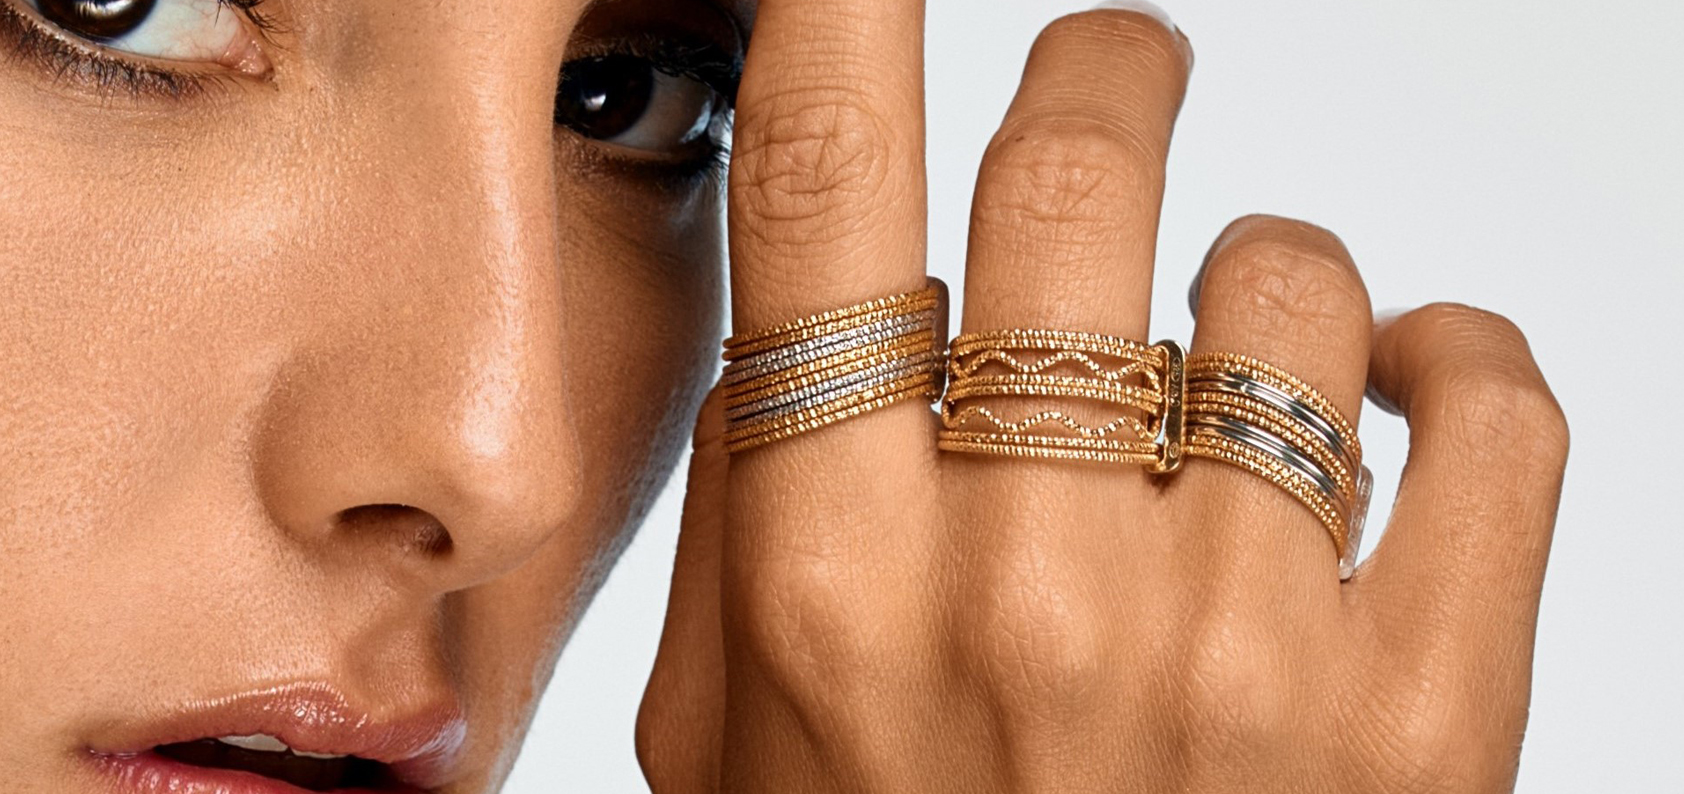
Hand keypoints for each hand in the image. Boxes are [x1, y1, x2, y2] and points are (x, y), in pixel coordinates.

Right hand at [635, 2, 1569, 790]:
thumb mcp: (729, 753)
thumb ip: (746, 526)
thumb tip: (816, 321)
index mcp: (837, 590)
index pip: (825, 195)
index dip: (840, 10)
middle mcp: (1034, 594)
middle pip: (1082, 168)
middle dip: (1106, 74)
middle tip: (1117, 79)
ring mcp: (1245, 651)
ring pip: (1292, 281)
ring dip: (1258, 288)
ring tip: (1225, 390)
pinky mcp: (1429, 711)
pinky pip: (1493, 404)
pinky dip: (1455, 359)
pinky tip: (1396, 401)